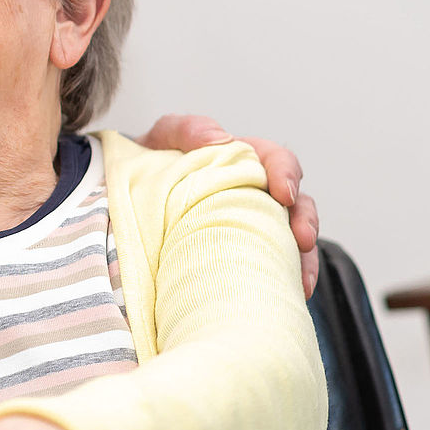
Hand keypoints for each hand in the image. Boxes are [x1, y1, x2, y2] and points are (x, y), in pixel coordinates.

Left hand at [136, 114, 319, 295]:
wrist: (125, 199)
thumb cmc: (152, 165)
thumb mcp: (162, 140)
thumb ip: (186, 129)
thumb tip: (219, 138)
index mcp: (243, 163)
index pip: (277, 161)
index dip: (286, 174)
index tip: (283, 193)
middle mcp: (257, 195)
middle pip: (298, 205)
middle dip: (305, 221)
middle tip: (302, 240)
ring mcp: (255, 227)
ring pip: (294, 243)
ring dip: (304, 262)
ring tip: (301, 283)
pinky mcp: (245, 256)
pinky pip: (273, 270)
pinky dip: (283, 283)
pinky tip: (287, 299)